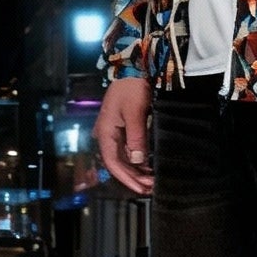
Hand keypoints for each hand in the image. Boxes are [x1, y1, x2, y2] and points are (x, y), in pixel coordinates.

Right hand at [94, 76, 154, 196]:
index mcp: (105, 132)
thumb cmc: (132, 88)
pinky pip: (129, 150)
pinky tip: (149, 168)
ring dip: (136, 171)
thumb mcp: (135, 112)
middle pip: (118, 163)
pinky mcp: (124, 129)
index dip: (126, 178)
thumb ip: (136, 137)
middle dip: (133, 178)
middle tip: (151, 189)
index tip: (140, 189)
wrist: (134, 68)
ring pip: (124, 158)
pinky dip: (138, 161)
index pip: (112, 162)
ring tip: (151, 182)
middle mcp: (107, 135)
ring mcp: (115, 133)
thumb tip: (137, 161)